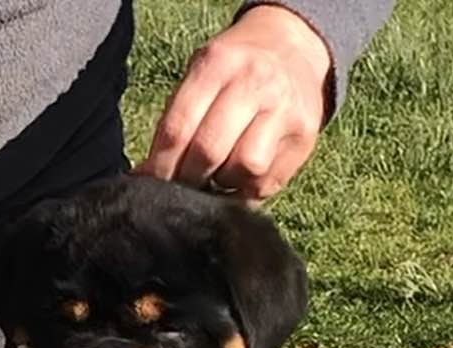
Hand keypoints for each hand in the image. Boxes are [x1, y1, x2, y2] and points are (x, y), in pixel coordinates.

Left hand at [135, 5, 331, 201]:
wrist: (294, 51)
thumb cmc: (236, 71)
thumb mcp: (203, 75)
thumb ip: (178, 119)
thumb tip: (149, 173)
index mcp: (219, 64)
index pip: (179, 127)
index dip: (161, 164)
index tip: (152, 182)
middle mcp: (254, 83)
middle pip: (209, 150)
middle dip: (189, 178)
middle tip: (183, 184)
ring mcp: (283, 111)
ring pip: (245, 168)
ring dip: (223, 183)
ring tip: (218, 175)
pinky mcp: (303, 139)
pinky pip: (266, 182)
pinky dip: (246, 190)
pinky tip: (239, 180)